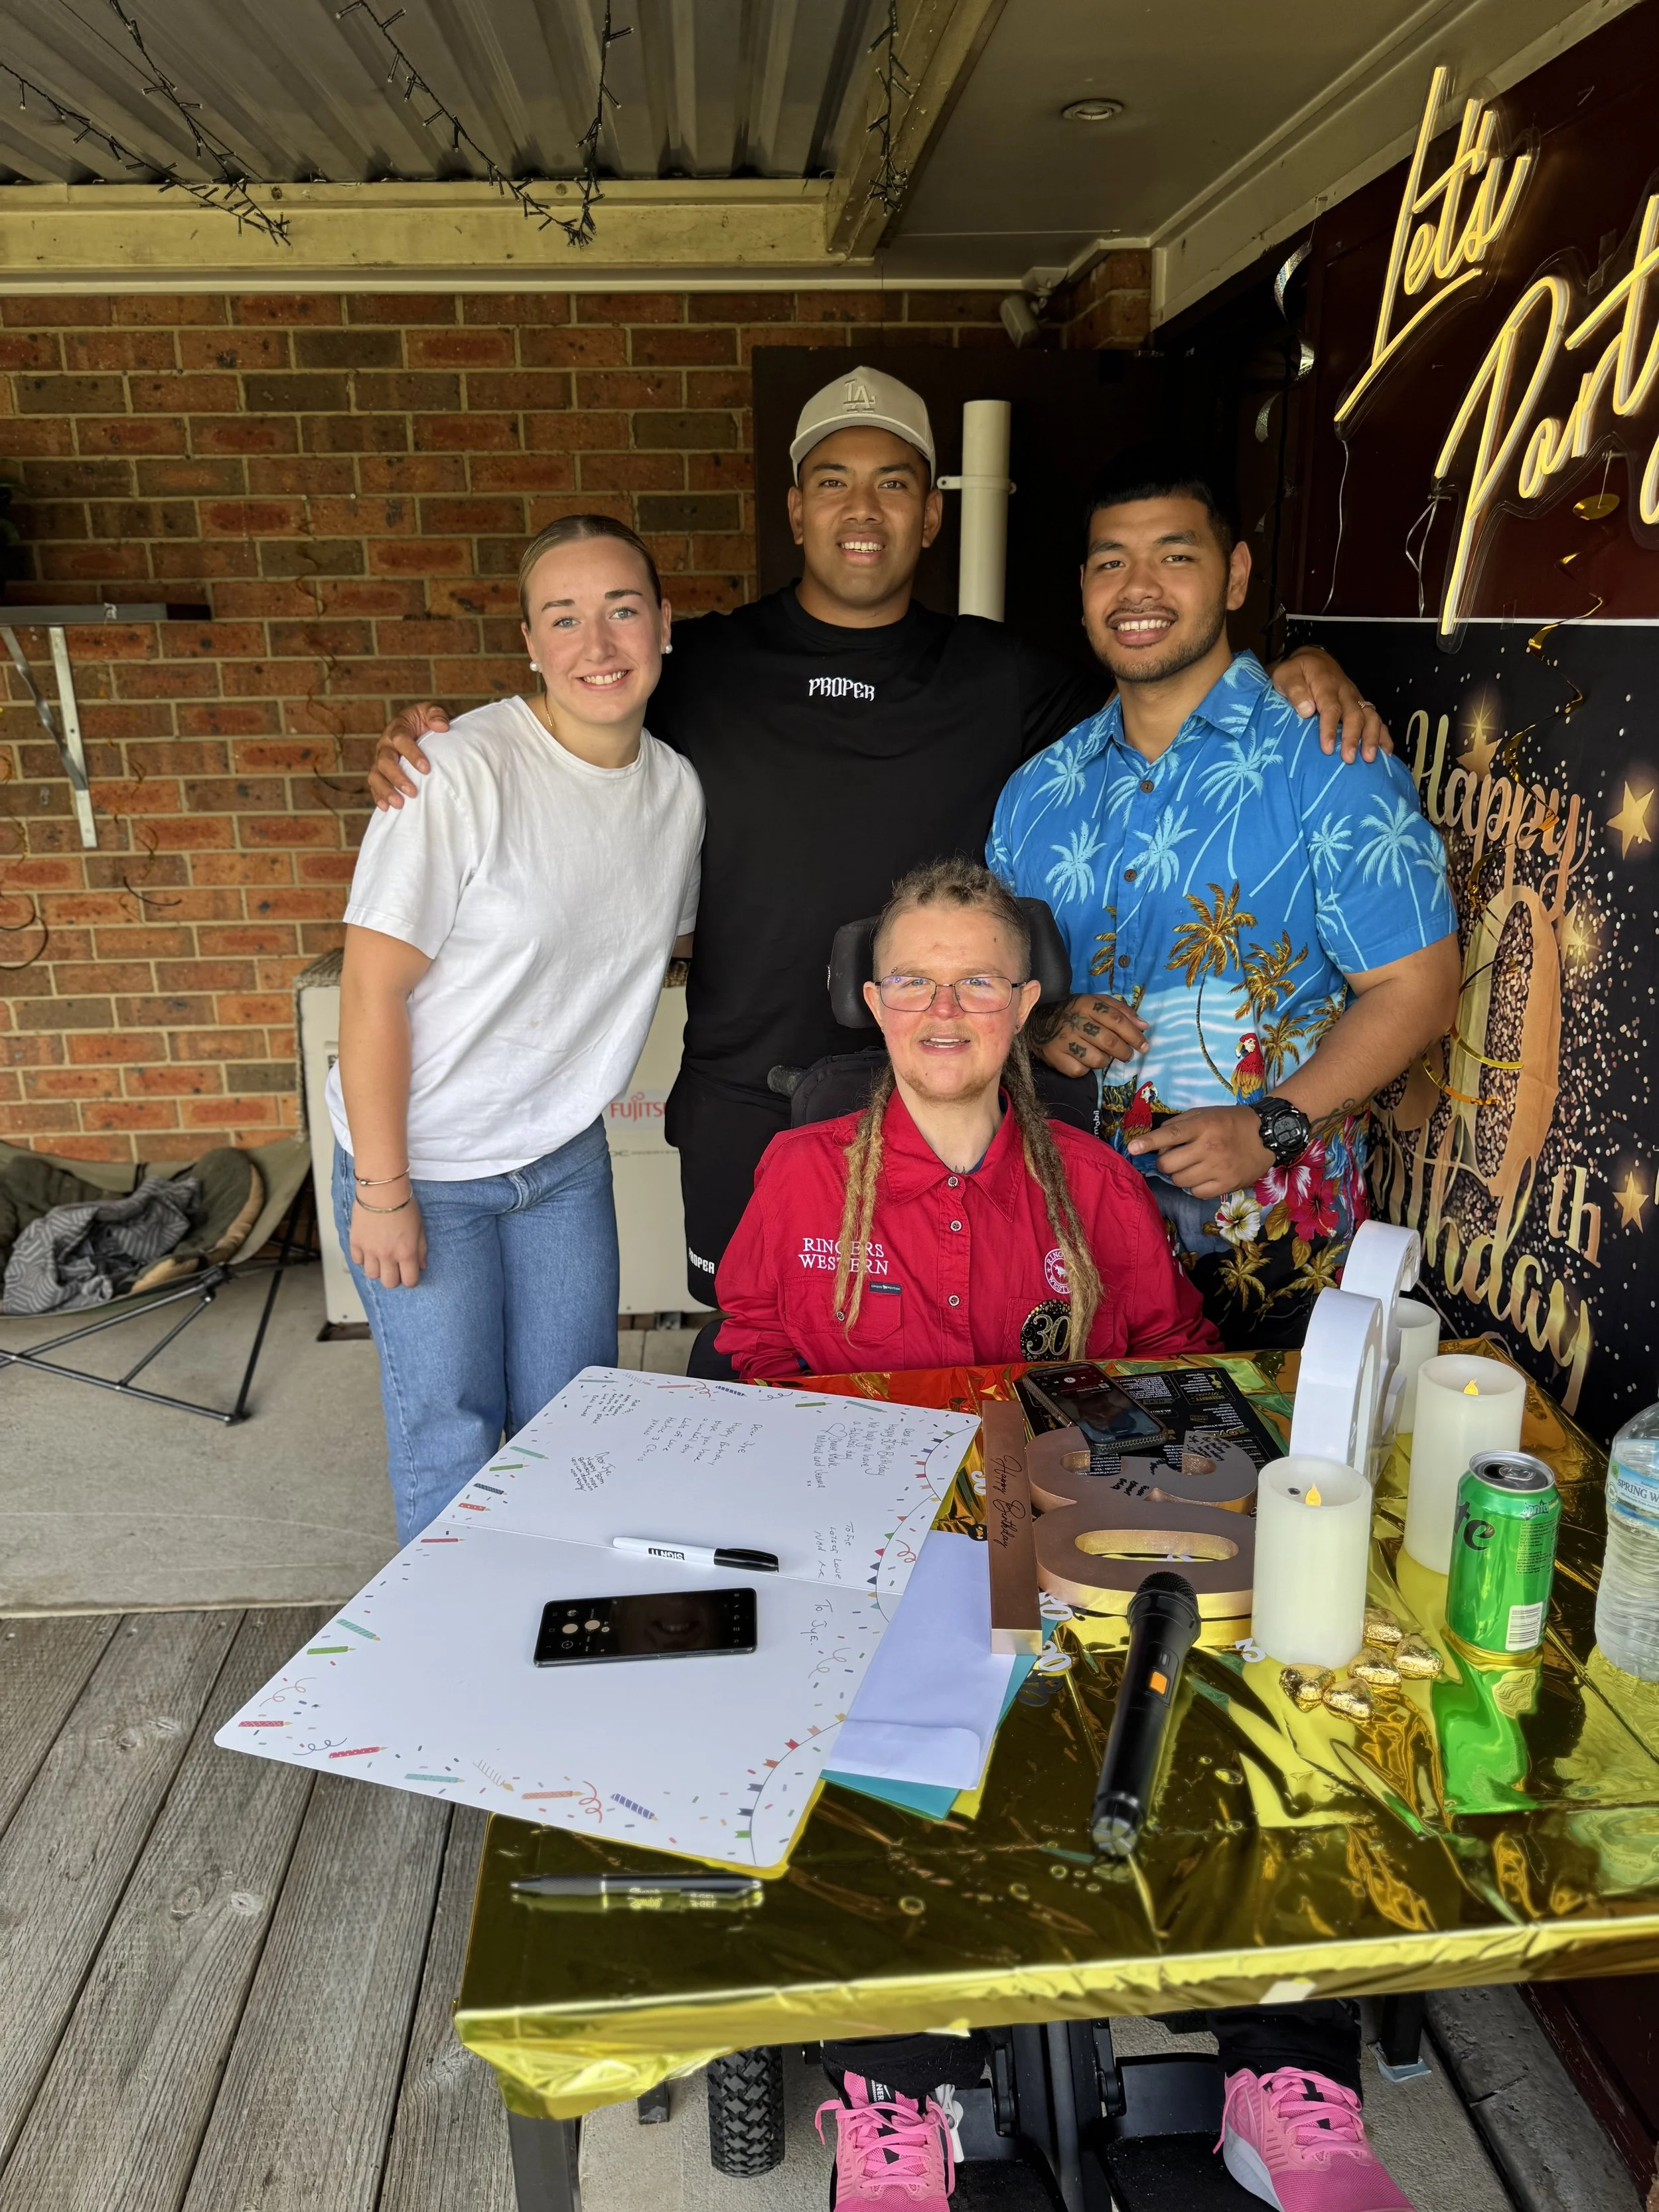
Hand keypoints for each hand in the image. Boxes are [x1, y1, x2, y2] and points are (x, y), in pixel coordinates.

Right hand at [350, 1194, 427, 1287]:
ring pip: (372, 1275)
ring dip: (377, 1269)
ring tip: (381, 1258)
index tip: (410, 1274)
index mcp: (406, 1253)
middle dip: (394, 1278)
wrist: (382, 1190)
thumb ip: (421, 1249)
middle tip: (395, 1268)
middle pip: (389, 1283)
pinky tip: (368, 1250)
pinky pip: (357, 1261)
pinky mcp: (355, 1243)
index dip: (411, 1280)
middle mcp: (387, 1256)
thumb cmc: (403, 1205)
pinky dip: (363, 1259)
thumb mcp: (420, 1228)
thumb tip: (421, 1266)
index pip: (409, 1281)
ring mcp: (369, 1251)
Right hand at [368, 702, 450, 810]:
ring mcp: (380, 760)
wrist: (419, 728)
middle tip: (412, 792)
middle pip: (385, 761)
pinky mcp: (380, 773)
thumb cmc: (427, 721)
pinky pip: (375, 785)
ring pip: (376, 775)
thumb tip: (442, 727)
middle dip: (398, 777)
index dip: (412, 754)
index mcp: (397, 728)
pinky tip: (386, 808)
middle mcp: (385, 744)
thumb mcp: (432, 711)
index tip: (426, 769)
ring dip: (386, 790)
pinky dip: (378, 796)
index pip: (400, 740)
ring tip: (399, 804)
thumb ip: (436, 714)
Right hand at [1036, 991, 1147, 1076]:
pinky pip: (1080, 1071)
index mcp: (1086, 1004)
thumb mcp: (1096, 1003)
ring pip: (1097, 1059)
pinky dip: (1086, 1069)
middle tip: (1128, 1055)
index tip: (1144, 1046)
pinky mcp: (1055, 1057)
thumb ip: (1121, 1011)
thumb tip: (1144, 1026)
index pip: (1117, 1021)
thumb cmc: (1074, 1013)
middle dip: (1124, 1052)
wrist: (1038, 1023)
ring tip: (1103, 1056)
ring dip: (1105, 1061)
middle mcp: (1074, 1021)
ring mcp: (1063, 1040)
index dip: (1134, 1035)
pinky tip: (1084, 1060)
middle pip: (1109, 1042)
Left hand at [1127, 1106, 1271, 1199]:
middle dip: (1164, 1162)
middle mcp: (1209, 1147)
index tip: (1132, 1148)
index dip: (1149, 1142)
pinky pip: (1196, 1192)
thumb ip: (1180, 1124)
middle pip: (1168, 1164)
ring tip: (1191, 1165)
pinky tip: (1202, 1176)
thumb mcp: (1206, 1113)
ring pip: (1180, 1181)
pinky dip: (1194, 1186)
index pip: (1170, 1135)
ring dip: (1178, 1175)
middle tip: (1173, 1157)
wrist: (1267, 1135)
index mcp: (1203, 1125)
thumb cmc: (1231, 1121)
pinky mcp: (1227, 1184)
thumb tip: (1157, 1141)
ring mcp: (1218, 1168)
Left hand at [1269, 648, 1392, 762]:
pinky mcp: (1360, 704)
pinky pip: (1376, 718)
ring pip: (1370, 717)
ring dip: (1372, 738)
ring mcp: (1355, 698)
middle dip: (1353, 738)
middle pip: (1354, 715)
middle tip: (1349, 759)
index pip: (1331, 707)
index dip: (1330, 729)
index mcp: (1326, 684)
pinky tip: (1386, 752)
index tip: (1328, 748)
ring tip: (1370, 758)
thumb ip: (1295, 690)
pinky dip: (1383, 734)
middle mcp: (1345, 692)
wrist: (1313, 659)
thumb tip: (1307, 710)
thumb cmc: (1296, 671)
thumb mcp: (1286, 675)